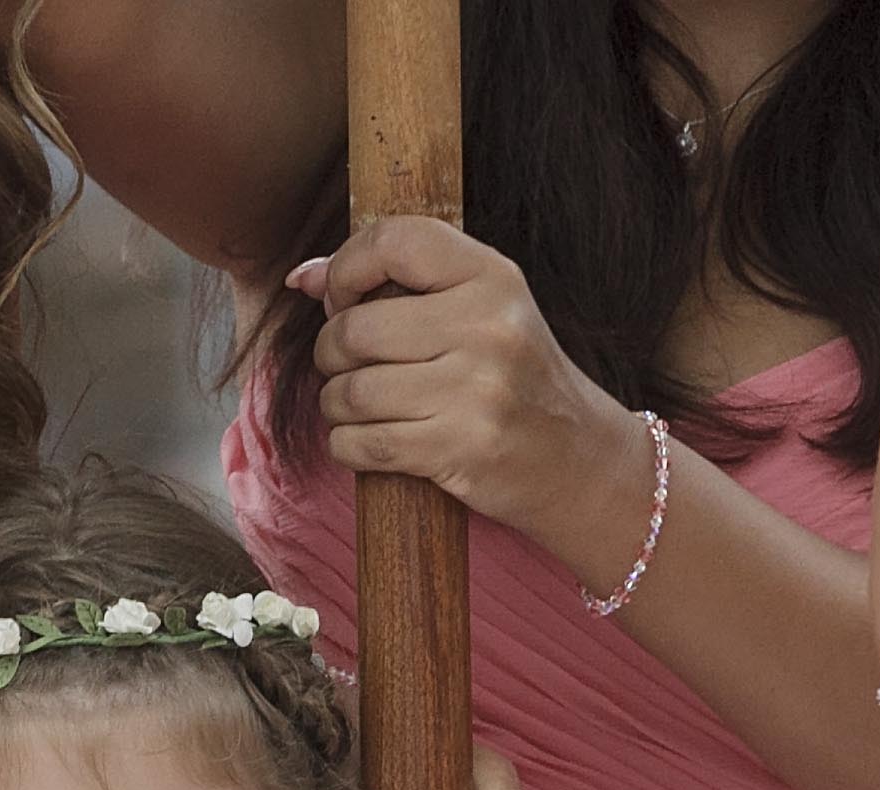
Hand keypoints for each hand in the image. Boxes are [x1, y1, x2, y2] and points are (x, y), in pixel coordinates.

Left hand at [292, 217, 642, 556]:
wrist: (576, 459)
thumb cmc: (512, 379)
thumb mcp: (478, 311)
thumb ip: (397, 284)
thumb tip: (303, 279)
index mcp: (493, 278)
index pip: (394, 241)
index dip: (346, 269)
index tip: (342, 299)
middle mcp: (488, 328)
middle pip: (355, 329)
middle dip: (331, 353)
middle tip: (347, 366)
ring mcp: (476, 391)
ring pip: (350, 392)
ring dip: (337, 405)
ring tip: (360, 406)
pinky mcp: (459, 448)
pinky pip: (360, 443)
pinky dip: (347, 445)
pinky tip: (368, 440)